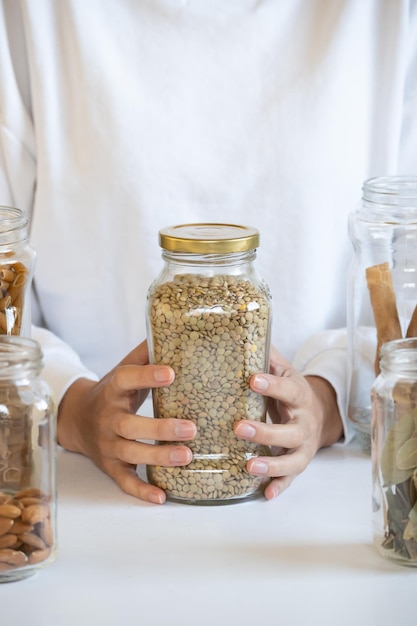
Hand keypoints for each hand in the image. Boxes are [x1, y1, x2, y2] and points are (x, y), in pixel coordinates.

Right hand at [57, 340, 195, 503]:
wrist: (77, 419)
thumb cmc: (112, 392)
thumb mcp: (123, 370)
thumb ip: (145, 355)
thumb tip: (171, 328)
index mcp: (113, 389)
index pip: (127, 380)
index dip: (147, 376)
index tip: (171, 373)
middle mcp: (108, 419)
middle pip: (131, 426)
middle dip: (161, 428)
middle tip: (191, 428)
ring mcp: (108, 445)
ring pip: (131, 453)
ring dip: (158, 457)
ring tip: (187, 456)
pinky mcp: (111, 466)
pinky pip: (125, 481)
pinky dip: (142, 490)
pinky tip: (163, 496)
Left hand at [234, 346, 342, 499]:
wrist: (317, 411)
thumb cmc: (290, 389)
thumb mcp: (283, 369)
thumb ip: (266, 355)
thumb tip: (244, 329)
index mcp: (299, 395)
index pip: (288, 389)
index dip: (272, 385)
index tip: (252, 379)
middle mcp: (304, 423)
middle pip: (291, 431)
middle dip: (267, 431)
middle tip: (240, 427)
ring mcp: (303, 446)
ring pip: (294, 460)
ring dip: (273, 464)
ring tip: (250, 465)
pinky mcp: (298, 463)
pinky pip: (291, 479)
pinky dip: (280, 487)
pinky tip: (265, 495)